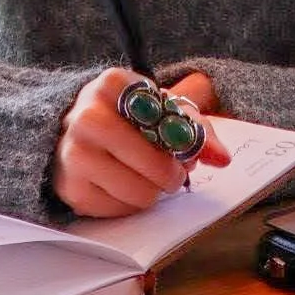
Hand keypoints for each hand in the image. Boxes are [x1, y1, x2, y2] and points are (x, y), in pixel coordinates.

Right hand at [51, 68, 229, 217]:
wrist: (76, 133)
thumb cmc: (127, 118)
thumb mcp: (161, 108)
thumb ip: (197, 128)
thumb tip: (221, 158)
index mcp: (112, 84)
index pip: (162, 118)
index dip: (181, 139)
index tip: (184, 147)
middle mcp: (86, 116)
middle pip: (152, 162)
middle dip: (171, 173)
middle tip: (174, 173)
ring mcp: (74, 154)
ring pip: (139, 192)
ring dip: (154, 191)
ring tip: (148, 178)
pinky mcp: (72, 189)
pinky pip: (121, 210)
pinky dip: (132, 204)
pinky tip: (126, 185)